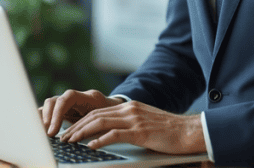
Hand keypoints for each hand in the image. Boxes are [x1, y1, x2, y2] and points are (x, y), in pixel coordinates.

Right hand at [39, 89, 122, 135]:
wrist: (113, 108)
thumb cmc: (110, 114)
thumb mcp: (106, 119)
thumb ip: (93, 125)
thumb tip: (79, 136)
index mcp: (86, 97)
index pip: (66, 99)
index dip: (57, 114)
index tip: (53, 131)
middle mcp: (74, 98)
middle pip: (53, 101)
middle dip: (47, 118)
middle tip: (47, 134)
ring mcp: (67, 103)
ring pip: (48, 106)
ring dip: (42, 119)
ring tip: (42, 133)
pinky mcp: (62, 110)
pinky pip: (49, 112)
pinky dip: (42, 119)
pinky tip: (40, 129)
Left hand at [60, 99, 204, 154]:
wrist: (189, 131)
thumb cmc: (168, 131)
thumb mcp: (145, 122)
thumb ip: (128, 124)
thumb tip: (109, 133)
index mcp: (129, 107)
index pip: (98, 112)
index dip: (81, 122)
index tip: (69, 131)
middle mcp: (129, 110)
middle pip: (95, 116)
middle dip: (76, 127)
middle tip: (64, 138)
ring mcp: (134, 119)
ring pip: (100, 123)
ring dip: (82, 133)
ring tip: (71, 142)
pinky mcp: (140, 131)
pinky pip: (114, 134)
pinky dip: (99, 140)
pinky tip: (91, 147)